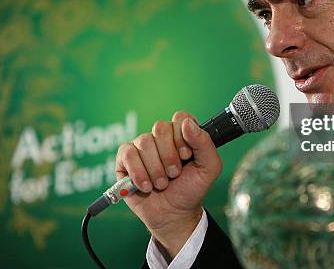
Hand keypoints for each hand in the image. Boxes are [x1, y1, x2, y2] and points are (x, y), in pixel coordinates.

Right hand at [115, 111, 221, 257]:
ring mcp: (142, 147)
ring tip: (162, 184)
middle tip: (174, 174)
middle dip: (169, 156)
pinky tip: (146, 186)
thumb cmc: (191, 189)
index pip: (180, 118)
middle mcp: (161, 137)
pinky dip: (138, 172)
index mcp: (182, 134)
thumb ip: (204, 143)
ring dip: (155, 169)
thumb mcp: (209, 168)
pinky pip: (127, 154)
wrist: (174, 215)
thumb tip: (187, 123)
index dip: (182, 137)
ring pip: (144, 141)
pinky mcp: (125, 160)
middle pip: (160, 128)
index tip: (186, 156)